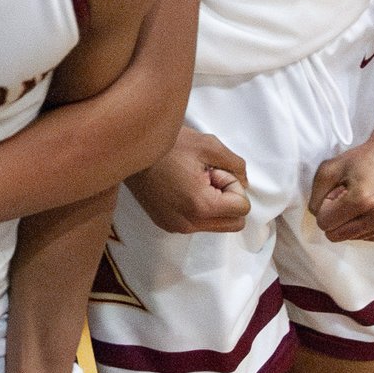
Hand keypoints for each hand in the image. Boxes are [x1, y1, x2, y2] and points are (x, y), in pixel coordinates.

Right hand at [125, 125, 249, 233]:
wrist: (128, 150)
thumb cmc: (168, 144)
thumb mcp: (209, 145)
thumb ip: (236, 165)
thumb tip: (244, 183)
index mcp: (201, 206)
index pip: (242, 208)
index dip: (232, 185)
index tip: (212, 170)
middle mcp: (189, 224)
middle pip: (233, 223)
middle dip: (227, 199)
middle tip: (207, 177)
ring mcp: (175, 227)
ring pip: (215, 225)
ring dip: (213, 204)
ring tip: (192, 181)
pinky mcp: (165, 224)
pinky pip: (196, 223)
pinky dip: (198, 208)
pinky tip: (181, 187)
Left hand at [307, 133, 373, 242]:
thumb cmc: (365, 158)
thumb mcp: (331, 167)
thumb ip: (316, 194)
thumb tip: (317, 215)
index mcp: (362, 200)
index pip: (324, 223)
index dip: (326, 207)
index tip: (337, 192)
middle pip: (336, 235)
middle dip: (337, 217)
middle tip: (350, 197)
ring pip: (353, 238)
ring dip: (353, 221)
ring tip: (366, 199)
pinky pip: (369, 238)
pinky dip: (368, 225)